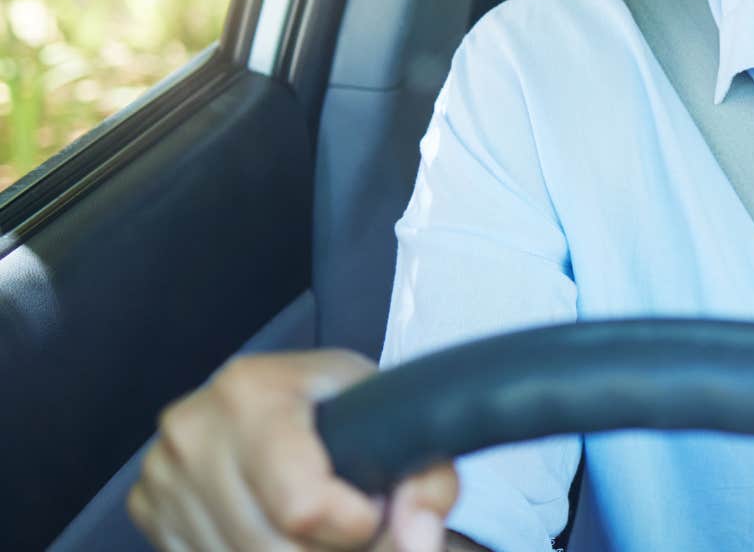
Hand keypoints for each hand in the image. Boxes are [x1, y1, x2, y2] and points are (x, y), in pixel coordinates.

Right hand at [128, 350, 458, 551]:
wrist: (290, 397)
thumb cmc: (341, 407)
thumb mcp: (398, 418)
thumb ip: (428, 477)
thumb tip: (417, 532)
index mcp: (251, 392)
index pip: (301, 505)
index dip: (356, 527)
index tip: (374, 510)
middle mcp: (193, 430)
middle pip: (270, 548)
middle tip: (352, 528)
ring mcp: (162, 474)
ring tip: (322, 529)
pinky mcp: (148, 510)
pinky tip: (283, 535)